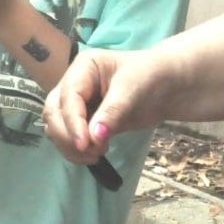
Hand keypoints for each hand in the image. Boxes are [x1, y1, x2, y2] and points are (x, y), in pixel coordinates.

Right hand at [42, 47, 170, 164]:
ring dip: (69, 145)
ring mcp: (77, 104)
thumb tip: (94, 138)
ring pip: (56, 127)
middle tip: (91, 152)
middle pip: (53, 112)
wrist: (169, 86)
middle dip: (67, 135)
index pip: (68, 97)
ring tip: (96, 155)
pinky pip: (69, 137)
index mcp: (83, 68)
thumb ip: (112, 112)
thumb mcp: (133, 89)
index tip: (85, 144)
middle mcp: (73, 84)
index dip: (73, 122)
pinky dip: (76, 150)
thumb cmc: (152, 76)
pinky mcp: (84, 121)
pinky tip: (95, 155)